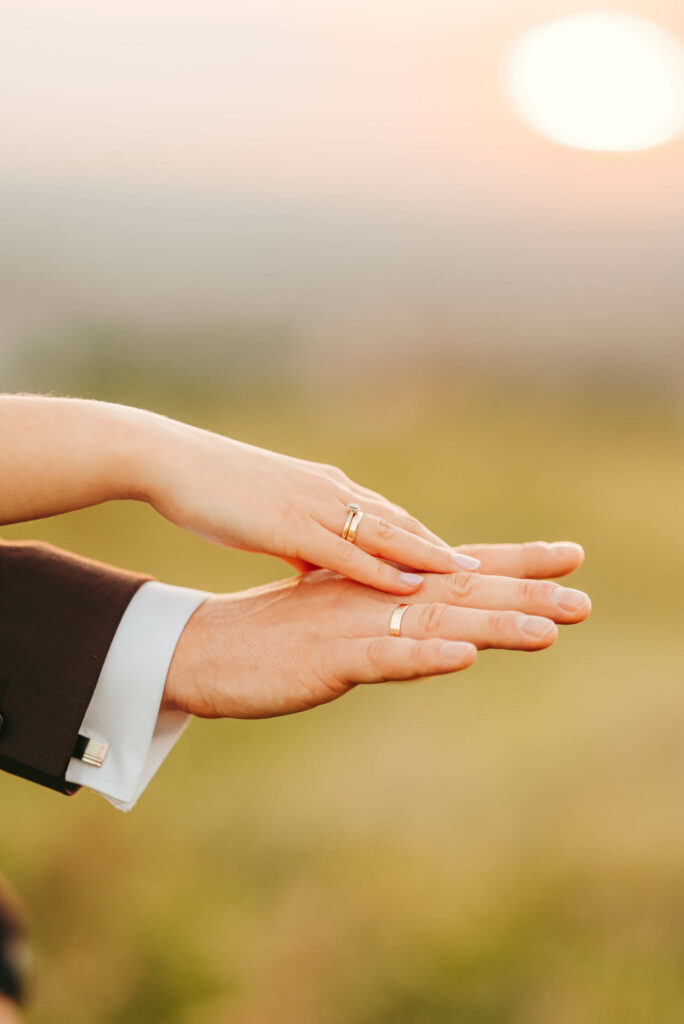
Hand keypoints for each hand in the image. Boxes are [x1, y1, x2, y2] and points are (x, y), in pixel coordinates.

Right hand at [145, 414, 480, 594]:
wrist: (172, 460)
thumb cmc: (214, 489)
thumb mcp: (268, 519)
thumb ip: (299, 540)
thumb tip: (313, 563)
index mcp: (328, 492)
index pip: (393, 522)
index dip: (431, 545)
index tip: (468, 567)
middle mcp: (333, 495)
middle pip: (405, 526)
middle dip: (449, 551)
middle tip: (496, 569)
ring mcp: (314, 508)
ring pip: (387, 536)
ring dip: (432, 558)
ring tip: (475, 580)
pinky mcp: (290, 525)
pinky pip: (345, 552)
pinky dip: (381, 569)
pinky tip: (409, 586)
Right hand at [162, 541, 589, 718]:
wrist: (200, 643)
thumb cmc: (262, 628)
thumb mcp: (327, 609)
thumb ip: (372, 599)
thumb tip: (407, 596)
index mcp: (375, 576)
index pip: (455, 564)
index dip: (513, 560)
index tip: (566, 556)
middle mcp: (372, 588)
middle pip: (459, 587)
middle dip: (526, 590)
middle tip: (584, 598)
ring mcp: (351, 620)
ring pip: (433, 619)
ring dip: (493, 624)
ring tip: (550, 630)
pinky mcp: (325, 654)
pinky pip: (382, 655)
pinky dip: (423, 656)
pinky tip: (463, 658)